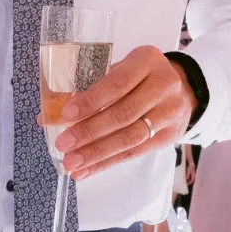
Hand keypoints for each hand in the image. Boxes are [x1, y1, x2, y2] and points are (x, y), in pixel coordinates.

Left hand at [56, 46, 193, 177]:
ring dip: (97, 153)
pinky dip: (108, 163)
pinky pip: (135, 152)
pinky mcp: (169, 136)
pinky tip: (87, 170)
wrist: (182, 89)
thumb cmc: (139, 78)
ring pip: (130, 138)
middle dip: (90, 132)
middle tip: (63, 144)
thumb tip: (48, 115)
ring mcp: (169, 113)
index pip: (118, 83)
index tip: (66, 115)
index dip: (92, 100)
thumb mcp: (120, 69)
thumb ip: (89, 87)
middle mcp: (164, 86)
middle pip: (124, 114)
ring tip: (72, 163)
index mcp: (147, 61)